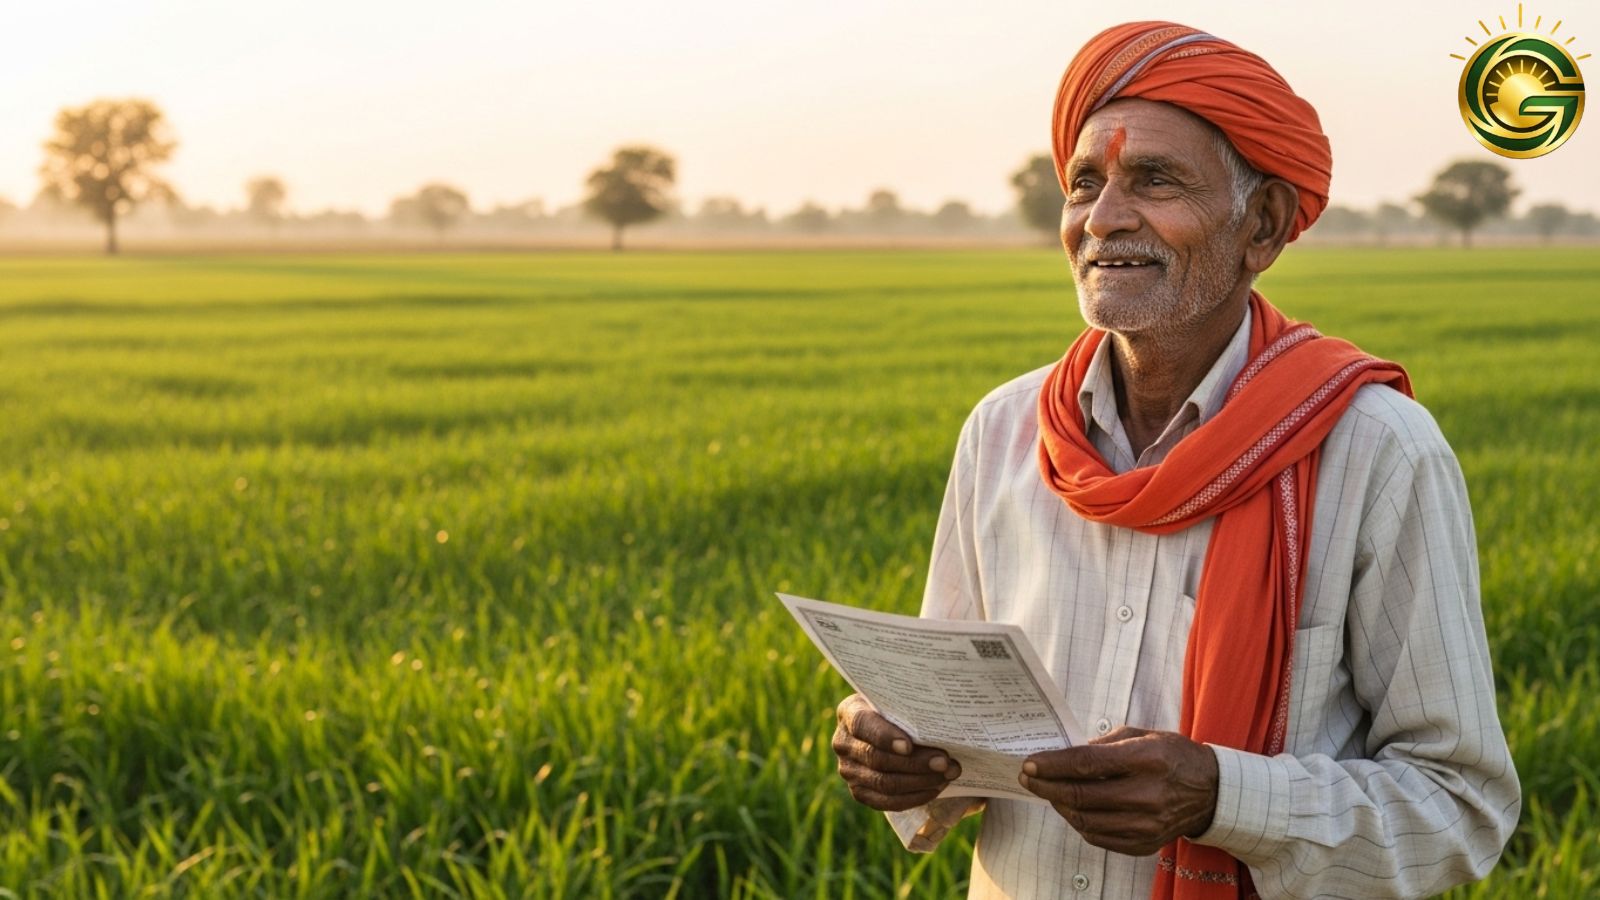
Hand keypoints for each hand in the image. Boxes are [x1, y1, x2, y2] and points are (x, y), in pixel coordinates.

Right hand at [831, 693, 960, 810]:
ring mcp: (848, 770)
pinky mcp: (859, 792)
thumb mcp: (897, 702)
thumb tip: (940, 729)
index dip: (885, 737)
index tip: (909, 746)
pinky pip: (886, 802)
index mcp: (849, 713)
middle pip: (878, 759)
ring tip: (946, 775)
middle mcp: (843, 743)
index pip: (863, 725)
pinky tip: (934, 789)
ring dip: (920, 782)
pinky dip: (913, 798)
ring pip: (884, 783)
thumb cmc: (897, 710)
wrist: (886, 728)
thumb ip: (909, 711)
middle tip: (944, 762)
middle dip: (915, 763)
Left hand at [1017, 726, 1217, 855]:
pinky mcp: (1145, 844)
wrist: (1211, 792)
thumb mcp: (1142, 736)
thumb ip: (1103, 745)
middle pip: (1082, 796)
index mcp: (1147, 759)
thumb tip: (1064, 754)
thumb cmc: (1173, 756)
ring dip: (1059, 806)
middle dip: (1047, 787)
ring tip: (1048, 792)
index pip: (1087, 764)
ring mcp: (1147, 825)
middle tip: (1028, 778)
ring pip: (1085, 821)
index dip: (1053, 765)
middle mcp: (1148, 795)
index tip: (1030, 763)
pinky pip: (1098, 837)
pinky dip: (1079, 823)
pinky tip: (1071, 808)